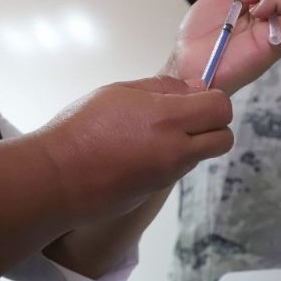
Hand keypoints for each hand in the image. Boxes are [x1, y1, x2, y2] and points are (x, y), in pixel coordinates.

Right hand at [34, 76, 232, 221]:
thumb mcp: (120, 91)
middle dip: (212, 125)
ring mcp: (168, 175)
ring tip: (151, 133)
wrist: (57, 177)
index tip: (192, 96)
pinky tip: (137, 152)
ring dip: (190, 142)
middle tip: (184, 116)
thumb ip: (163, 88)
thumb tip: (195, 89)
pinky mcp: (155, 192)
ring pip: (200, 155)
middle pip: (223, 138)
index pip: (221, 108)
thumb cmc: (82, 126)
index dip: (212, 99)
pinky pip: (176, 170)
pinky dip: (169, 159)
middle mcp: (176, 150)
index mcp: (168, 119)